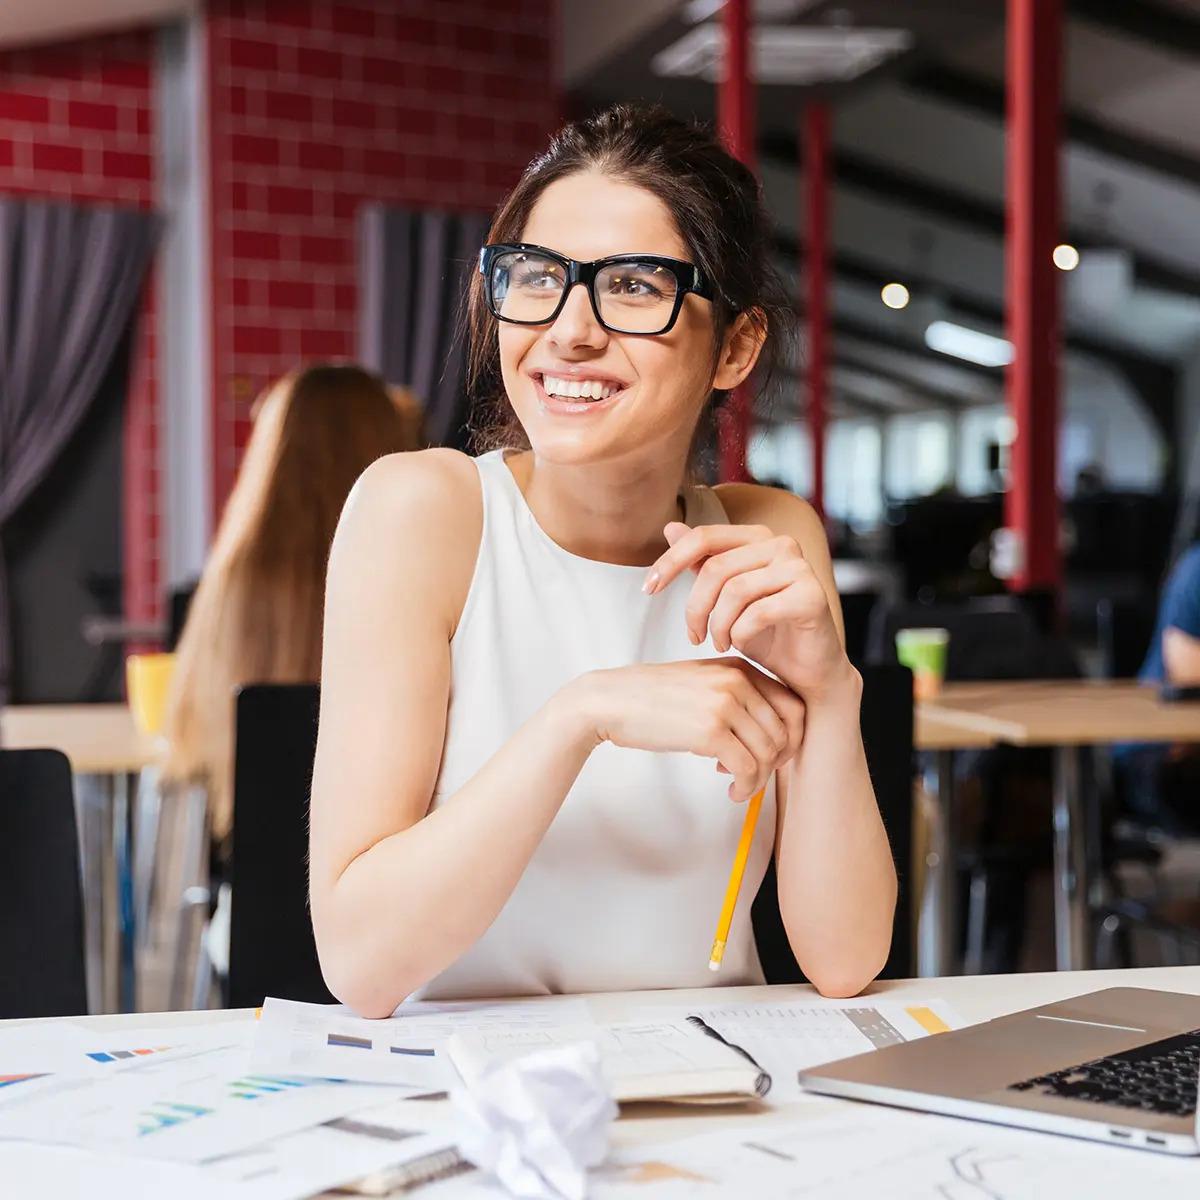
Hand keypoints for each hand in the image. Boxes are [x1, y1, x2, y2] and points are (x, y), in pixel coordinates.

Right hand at [570, 658, 805, 802]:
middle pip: (785, 731)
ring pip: (768, 753)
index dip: (792, 737)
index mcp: (739, 667)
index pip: (793, 705)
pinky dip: (745, 787)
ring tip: (737, 785)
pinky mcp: (710, 731)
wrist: (611, 700)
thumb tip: (771, 737)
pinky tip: (730, 791)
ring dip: (757, 779)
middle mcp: (737, 681)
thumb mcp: (702, 684)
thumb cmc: (652, 698)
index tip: (773, 756)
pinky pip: (747, 768)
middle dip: (775, 761)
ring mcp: (725, 704)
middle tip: (753, 774)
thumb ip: (737, 698)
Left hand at [644, 522, 854, 703]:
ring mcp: (800, 568)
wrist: (808, 671)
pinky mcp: (812, 596)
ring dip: (718, 625)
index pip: (703, 536)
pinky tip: (740, 645)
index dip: (670, 561)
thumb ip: (702, 563)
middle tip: (694, 637)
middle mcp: (782, 545)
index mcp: (759, 538)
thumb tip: (670, 526)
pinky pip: (758, 612)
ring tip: (719, 643)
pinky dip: (741, 634)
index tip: (649, 589)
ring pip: (735, 591)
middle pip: (716, 568)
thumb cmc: (766, 634)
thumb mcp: (725, 598)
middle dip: (695, 607)